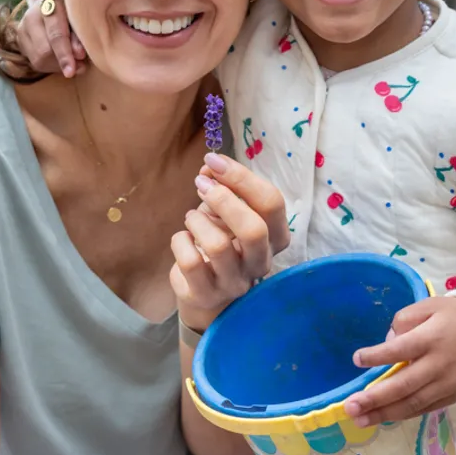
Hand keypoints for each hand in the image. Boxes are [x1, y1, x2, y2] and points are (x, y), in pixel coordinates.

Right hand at [16, 0, 86, 77]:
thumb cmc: (73, 11)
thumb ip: (80, 36)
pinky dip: (51, 66)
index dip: (64, 55)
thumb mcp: (80, 19)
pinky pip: (35, 63)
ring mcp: (22, 28)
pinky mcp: (20, 40)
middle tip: (81, 64)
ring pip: (38, 60)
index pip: (55, 35)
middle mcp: (31, 16)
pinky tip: (61, 60)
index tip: (71, 72)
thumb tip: (78, 56)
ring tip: (73, 62)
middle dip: (62, 62)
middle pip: (44, 51)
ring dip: (58, 66)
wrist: (56, 2)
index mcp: (50, 4)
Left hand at [170, 153, 288, 332]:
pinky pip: (190, 262)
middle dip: (224, 199)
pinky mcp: (206, 294)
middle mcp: (261, 262)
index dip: (242, 177)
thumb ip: (223, 187)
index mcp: (275, 237)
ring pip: (218, 246)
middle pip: (254, 229)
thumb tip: (210, 166)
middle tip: (202, 184)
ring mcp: (235, 282)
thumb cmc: (221, 240)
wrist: (204, 289)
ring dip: (197, 220)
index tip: (214, 160)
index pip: (271, 203)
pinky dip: (180, 241)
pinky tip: (183, 240)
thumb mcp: (226, 212)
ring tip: (191, 217)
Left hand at [344, 297, 455, 426]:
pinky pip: (424, 409)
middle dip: (374, 398)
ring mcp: (446, 385)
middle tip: (349, 407)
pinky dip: (403, 415)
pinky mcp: (451, 397)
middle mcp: (438, 365)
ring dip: (384, 414)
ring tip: (359, 420)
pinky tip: (383, 418)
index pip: (400, 350)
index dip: (377, 356)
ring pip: (412, 404)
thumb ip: (406, 319)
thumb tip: (388, 341)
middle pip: (403, 385)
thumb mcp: (433, 305)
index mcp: (432, 339)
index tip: (357, 359)